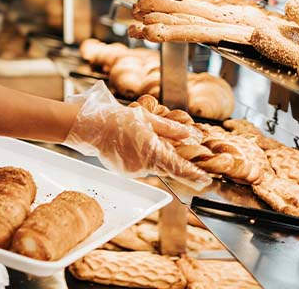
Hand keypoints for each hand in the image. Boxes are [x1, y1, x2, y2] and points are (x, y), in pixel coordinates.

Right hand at [63, 82, 210, 189]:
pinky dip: (141, 156)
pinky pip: (141, 166)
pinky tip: (130, 143)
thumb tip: (193, 134)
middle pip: (166, 166)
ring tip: (138, 137)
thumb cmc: (118, 119)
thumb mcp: (148, 118)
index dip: (195, 175)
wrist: (91, 127)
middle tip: (169, 148)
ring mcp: (134, 171)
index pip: (179, 168)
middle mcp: (144, 166)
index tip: (207, 180)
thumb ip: (172, 129)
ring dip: (153, 154)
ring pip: (153, 165)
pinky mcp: (125, 172)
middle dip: (172, 159)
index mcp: (152, 152)